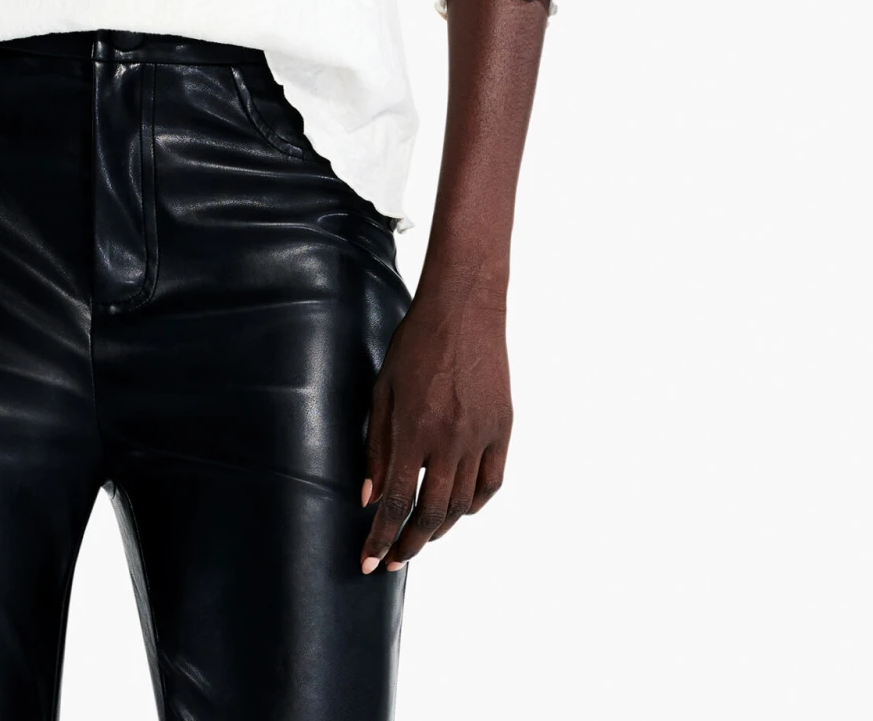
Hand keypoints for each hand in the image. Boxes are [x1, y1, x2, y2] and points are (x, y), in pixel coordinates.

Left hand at [358, 276, 511, 571]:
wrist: (464, 311)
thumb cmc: (415, 345)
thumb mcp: (383, 390)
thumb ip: (376, 445)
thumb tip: (370, 497)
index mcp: (413, 429)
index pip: (396, 502)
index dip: (381, 538)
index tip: (369, 562)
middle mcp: (448, 440)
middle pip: (430, 513)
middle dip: (409, 544)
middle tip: (394, 559)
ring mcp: (480, 437)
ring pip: (461, 505)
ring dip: (439, 529)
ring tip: (421, 537)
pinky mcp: (503, 431)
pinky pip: (491, 484)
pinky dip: (473, 505)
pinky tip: (457, 509)